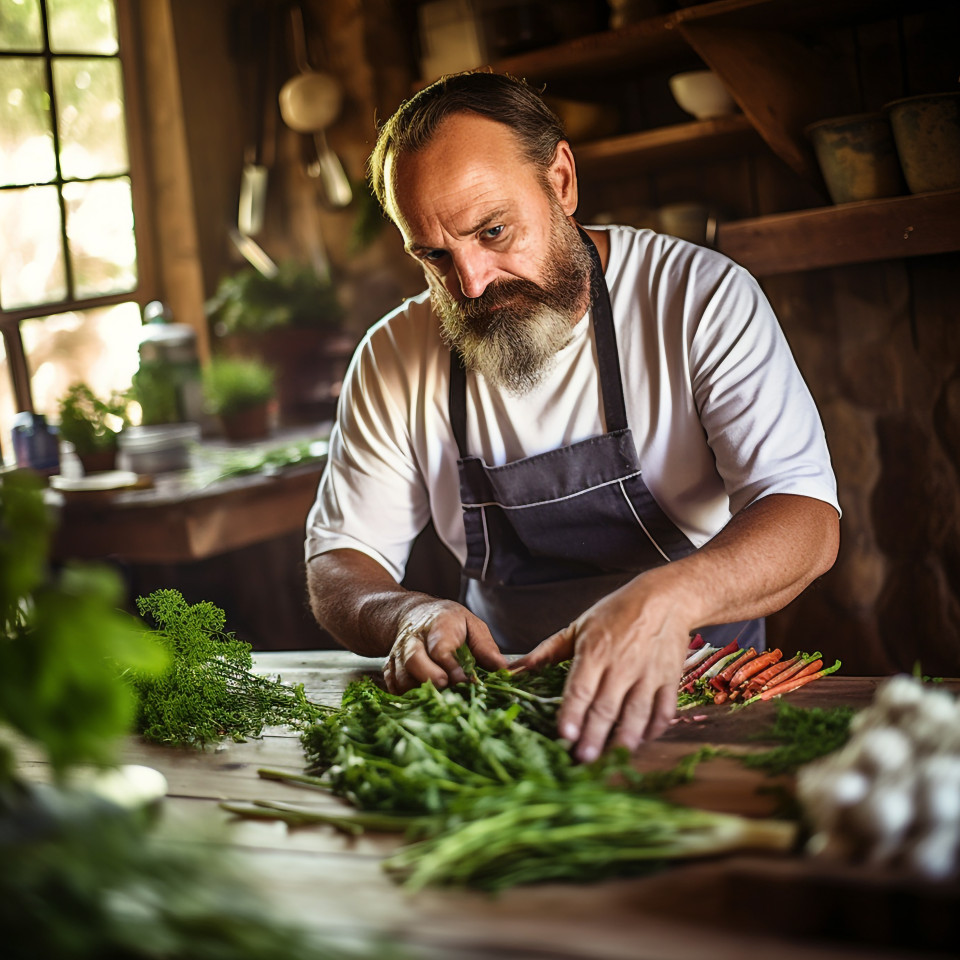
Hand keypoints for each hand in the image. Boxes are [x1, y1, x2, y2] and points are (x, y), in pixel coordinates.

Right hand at [383, 599, 506, 692]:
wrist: (415, 614)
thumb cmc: (450, 623)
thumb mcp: (472, 625)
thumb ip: (485, 647)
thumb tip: (503, 669)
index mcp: (438, 625)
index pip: (441, 648)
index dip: (451, 666)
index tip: (464, 679)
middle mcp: (414, 639)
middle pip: (414, 660)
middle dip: (429, 677)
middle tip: (445, 686)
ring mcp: (399, 654)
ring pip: (401, 677)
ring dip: (419, 691)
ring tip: (437, 697)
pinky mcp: (391, 668)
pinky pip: (393, 686)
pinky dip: (405, 695)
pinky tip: (421, 699)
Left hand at [515, 575, 690, 761]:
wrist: (664, 599)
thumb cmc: (616, 612)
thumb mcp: (578, 626)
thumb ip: (547, 652)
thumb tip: (514, 670)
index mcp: (595, 651)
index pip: (581, 688)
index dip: (572, 713)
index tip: (564, 734)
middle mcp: (622, 665)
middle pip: (606, 707)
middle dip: (594, 736)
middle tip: (583, 759)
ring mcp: (648, 674)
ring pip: (636, 713)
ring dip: (624, 739)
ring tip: (612, 758)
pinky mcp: (669, 680)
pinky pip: (663, 710)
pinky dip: (653, 729)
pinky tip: (641, 741)